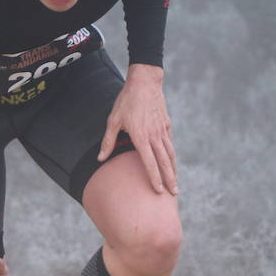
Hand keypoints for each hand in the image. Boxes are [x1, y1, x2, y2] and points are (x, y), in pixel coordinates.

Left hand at [98, 64, 177, 194]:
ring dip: (173, 169)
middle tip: (174, 193)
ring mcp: (162, 130)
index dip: (154, 178)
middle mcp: (154, 135)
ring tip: (175, 183)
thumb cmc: (126, 101)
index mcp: (141, 136)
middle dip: (169, 179)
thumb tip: (100, 158)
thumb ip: (108, 141)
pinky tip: (172, 162)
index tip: (159, 190)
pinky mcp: (166, 124)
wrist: (145, 82)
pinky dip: (172, 155)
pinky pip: (170, 143)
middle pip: (164, 162)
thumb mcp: (113, 120)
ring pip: (170, 154)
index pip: (149, 162)